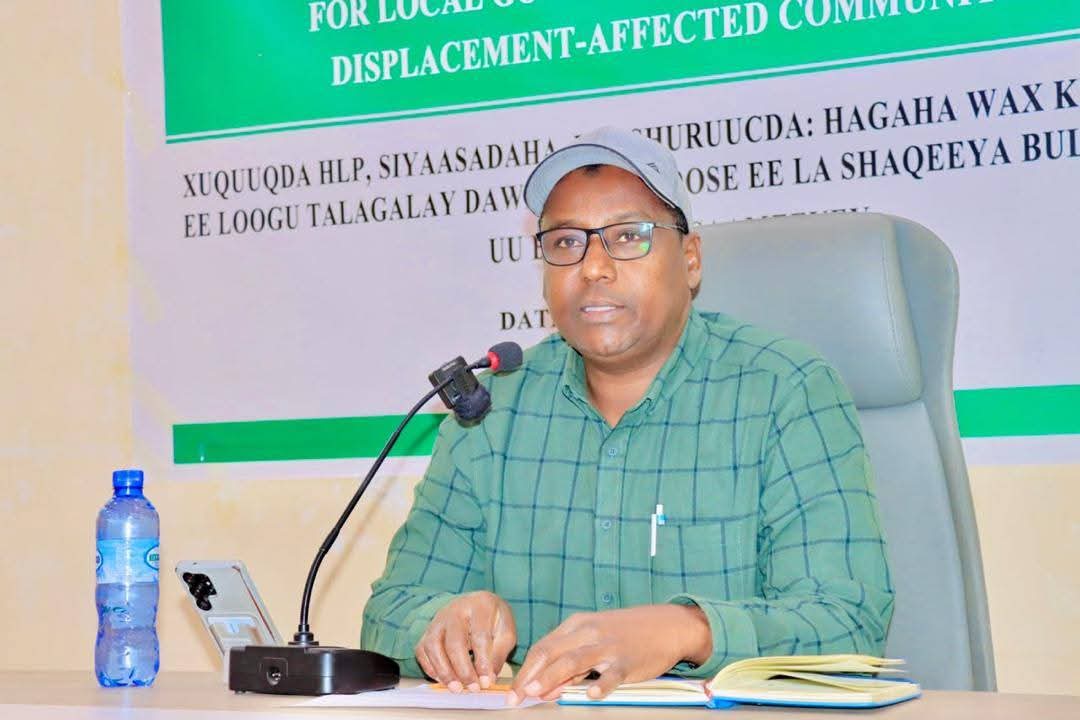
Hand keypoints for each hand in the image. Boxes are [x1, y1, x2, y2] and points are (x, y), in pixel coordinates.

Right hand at [415, 591, 516, 692]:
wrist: (478, 603)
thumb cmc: (493, 619)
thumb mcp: (506, 632)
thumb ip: (498, 655)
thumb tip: (488, 679)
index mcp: (480, 606)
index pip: (479, 636)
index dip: (482, 662)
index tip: (485, 682)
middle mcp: (455, 610)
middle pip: (454, 641)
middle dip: (462, 669)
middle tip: (472, 688)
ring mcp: (438, 619)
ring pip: (433, 645)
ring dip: (443, 671)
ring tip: (456, 688)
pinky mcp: (428, 630)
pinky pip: (422, 650)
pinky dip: (430, 667)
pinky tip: (443, 680)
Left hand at [507, 604, 710, 703]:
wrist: (666, 625)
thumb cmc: (625, 634)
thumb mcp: (594, 639)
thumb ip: (569, 662)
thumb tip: (544, 687)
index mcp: (577, 625)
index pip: (543, 647)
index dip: (525, 669)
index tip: (513, 690)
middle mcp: (588, 632)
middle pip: (552, 652)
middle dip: (530, 676)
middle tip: (516, 697)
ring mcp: (608, 646)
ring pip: (574, 660)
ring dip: (553, 677)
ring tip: (538, 692)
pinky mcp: (628, 660)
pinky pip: (612, 674)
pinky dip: (600, 684)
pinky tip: (591, 695)